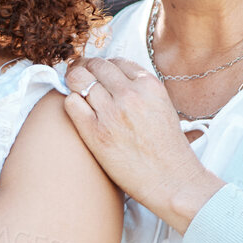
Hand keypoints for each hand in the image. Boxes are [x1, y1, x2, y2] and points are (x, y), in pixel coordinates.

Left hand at [63, 57, 224, 232]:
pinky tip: (77, 111)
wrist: (172, 181)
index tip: (98, 73)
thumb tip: (115, 79)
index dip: (104, 66)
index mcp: (150, 86)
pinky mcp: (96, 133)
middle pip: (95, 66)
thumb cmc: (168, 149)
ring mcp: (112, 113)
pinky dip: (71, 103)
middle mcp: (130, 95)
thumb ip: (142, 90)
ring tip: (74, 90)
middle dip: (85, 68)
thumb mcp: (163, 107)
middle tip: (79, 76)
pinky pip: (71, 104)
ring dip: (74, 83)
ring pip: (79, 80)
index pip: (116, 62)